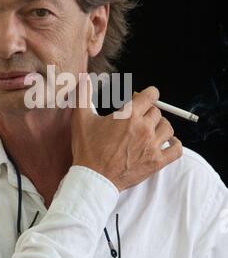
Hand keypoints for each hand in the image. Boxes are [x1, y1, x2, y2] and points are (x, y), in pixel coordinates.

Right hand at [70, 74, 182, 191]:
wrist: (93, 179)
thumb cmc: (88, 149)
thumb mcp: (81, 119)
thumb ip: (83, 95)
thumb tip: (84, 78)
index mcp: (129, 115)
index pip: (151, 95)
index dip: (148, 94)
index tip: (143, 98)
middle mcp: (144, 128)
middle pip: (157, 112)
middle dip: (148, 112)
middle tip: (138, 118)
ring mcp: (152, 146)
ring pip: (167, 127)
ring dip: (160, 126)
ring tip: (149, 130)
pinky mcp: (157, 162)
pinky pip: (176, 149)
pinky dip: (174, 144)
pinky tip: (166, 142)